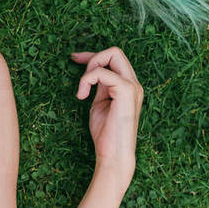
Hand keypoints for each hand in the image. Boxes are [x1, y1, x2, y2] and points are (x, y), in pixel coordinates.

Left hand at [70, 47, 142, 184]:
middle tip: (80, 76)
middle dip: (93, 57)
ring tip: (82, 90)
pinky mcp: (126, 90)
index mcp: (129, 86)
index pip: (114, 59)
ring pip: (112, 54)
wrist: (113, 155)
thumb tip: (93, 73)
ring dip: (90, 68)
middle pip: (115, 52)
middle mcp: (134, 83)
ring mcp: (132, 86)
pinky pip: (102, 72)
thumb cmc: (106, 134)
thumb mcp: (100, 104)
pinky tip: (82, 96)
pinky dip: (87, 79)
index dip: (93, 56)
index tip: (74, 59)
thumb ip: (99, 87)